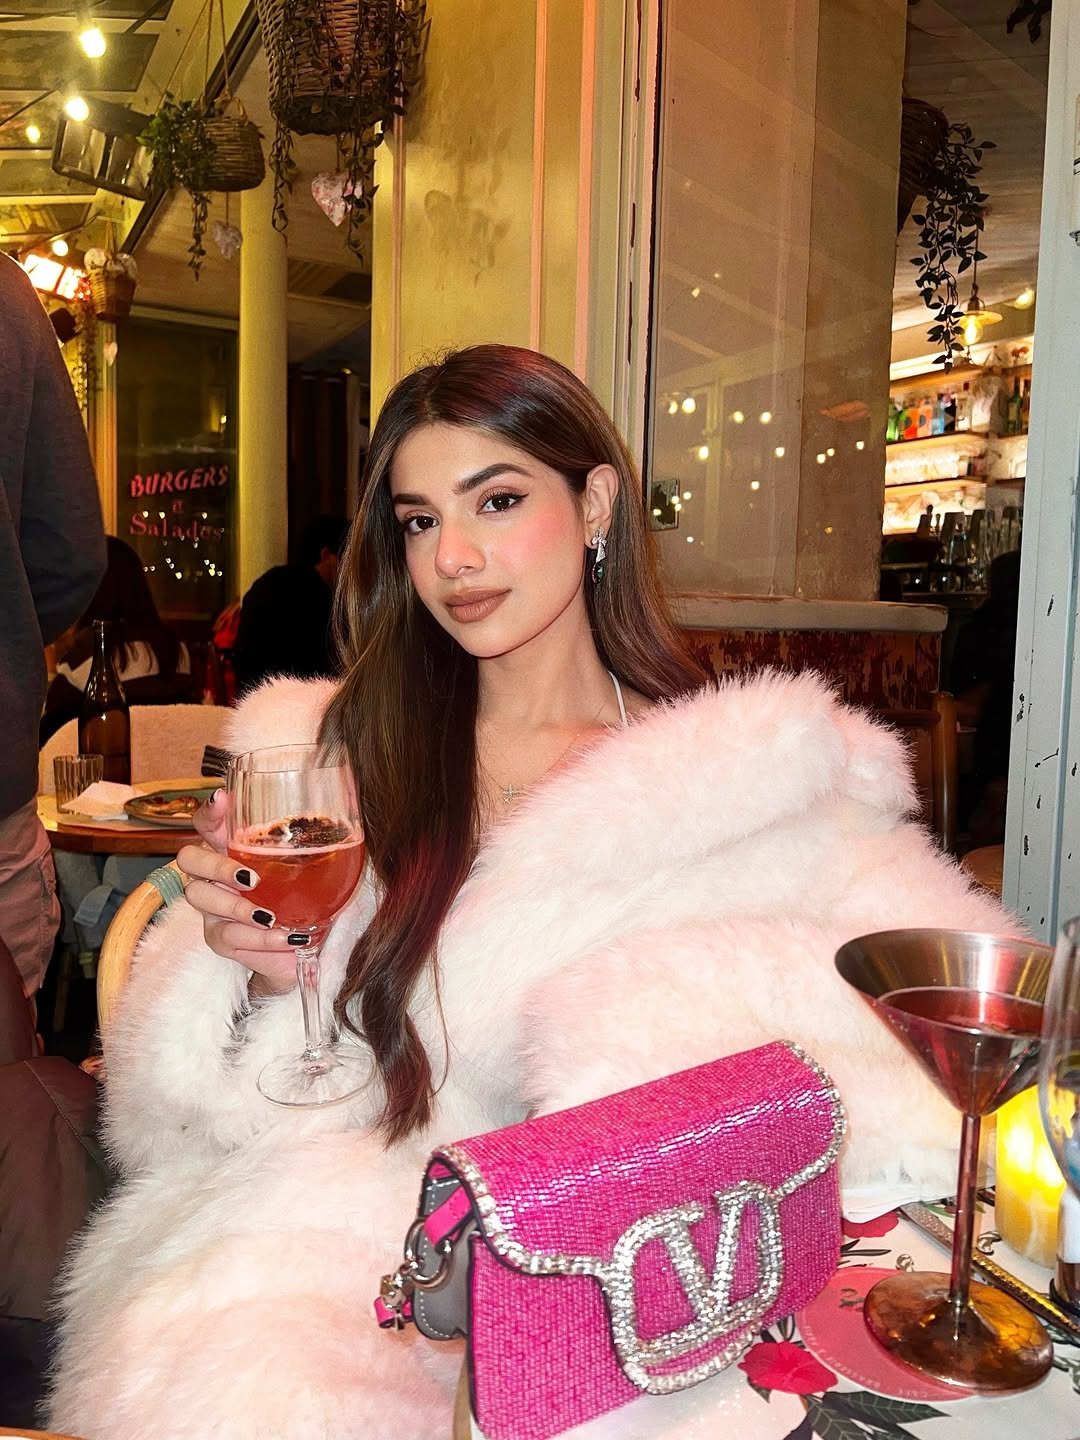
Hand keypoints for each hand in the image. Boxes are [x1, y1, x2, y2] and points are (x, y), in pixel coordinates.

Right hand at [177, 790, 296, 993]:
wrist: (304, 946)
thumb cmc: (305, 897)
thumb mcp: (313, 868)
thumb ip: (315, 844)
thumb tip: (348, 811)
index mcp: (235, 849)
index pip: (209, 823)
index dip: (210, 810)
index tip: (223, 798)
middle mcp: (215, 874)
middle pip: (191, 858)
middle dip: (218, 866)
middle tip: (251, 879)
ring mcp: (212, 907)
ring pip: (202, 899)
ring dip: (238, 908)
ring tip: (271, 916)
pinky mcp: (220, 938)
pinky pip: (228, 936)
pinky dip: (259, 939)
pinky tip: (285, 937)